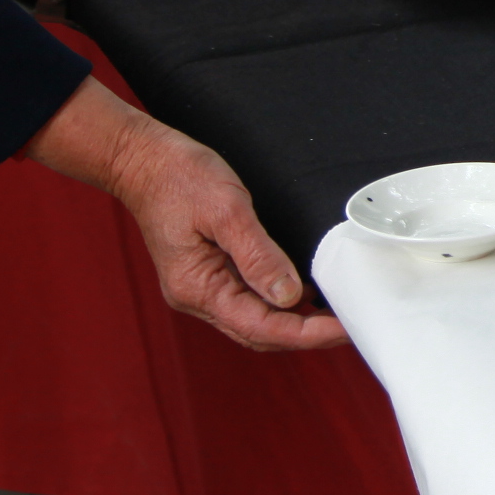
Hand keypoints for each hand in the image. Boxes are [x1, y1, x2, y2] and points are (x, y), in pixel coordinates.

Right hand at [24, 79, 348, 351]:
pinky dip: (278, 304)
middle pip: (260, 332)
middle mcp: (197, 297)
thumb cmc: (180, 178)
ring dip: (294, 322)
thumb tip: (289, 295)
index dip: (308, 333)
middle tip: (351, 324)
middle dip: (307, 334)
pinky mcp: (207, 274)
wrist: (143, 161)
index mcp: (198, 288)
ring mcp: (200, 288)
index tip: (345, 329)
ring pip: (254, 321)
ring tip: (336, 314)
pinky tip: (306, 293)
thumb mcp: (227, 210)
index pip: (262, 328)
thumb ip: (258, 255)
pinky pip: (247, 301)